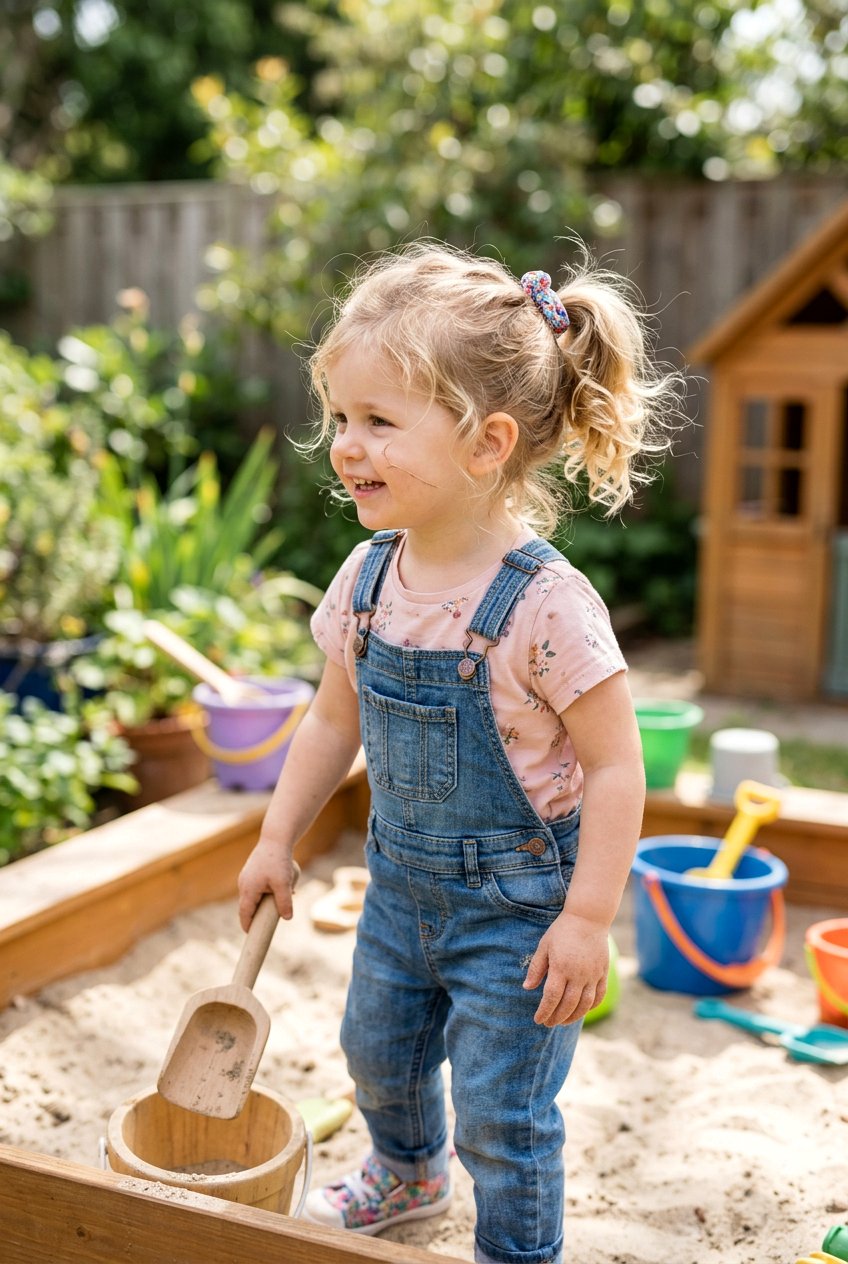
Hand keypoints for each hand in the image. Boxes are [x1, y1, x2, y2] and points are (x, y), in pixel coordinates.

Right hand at [238, 838, 298, 931]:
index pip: (244, 913)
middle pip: (247, 906)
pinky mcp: (252, 871)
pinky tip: (280, 888)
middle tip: (265, 924)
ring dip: (263, 902)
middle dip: (256, 915)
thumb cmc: (278, 861)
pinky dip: (265, 892)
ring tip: (277, 904)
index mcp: (248, 889)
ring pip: (253, 896)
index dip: (247, 925)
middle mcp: (244, 884)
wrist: (275, 838)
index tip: (251, 935)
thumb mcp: (283, 883)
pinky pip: (257, 887)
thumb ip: (284, 902)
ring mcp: (247, 877)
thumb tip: (287, 918)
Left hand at [523, 911, 608, 1026]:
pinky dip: (591, 1006)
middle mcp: (578, 974)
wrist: (588, 918)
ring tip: (563, 1022)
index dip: (544, 1011)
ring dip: (574, 1016)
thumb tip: (527, 988)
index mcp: (561, 967)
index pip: (551, 997)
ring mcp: (592, 974)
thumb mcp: (544, 946)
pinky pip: (599, 995)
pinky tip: (582, 1010)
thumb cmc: (562, 930)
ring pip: (584, 1004)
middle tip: (549, 1024)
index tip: (538, 1019)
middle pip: (568, 1005)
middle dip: (557, 1017)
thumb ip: (536, 968)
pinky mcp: (603, 972)